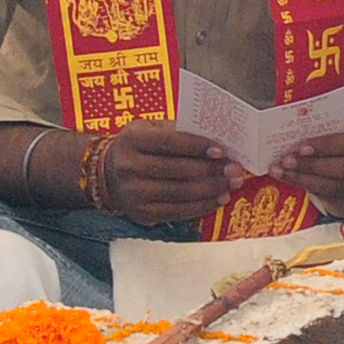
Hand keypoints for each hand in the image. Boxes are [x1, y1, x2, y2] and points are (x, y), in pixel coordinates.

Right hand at [100, 119, 251, 225]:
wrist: (108, 175)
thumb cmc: (138, 147)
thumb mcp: (148, 129)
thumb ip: (176, 130)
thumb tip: (215, 136)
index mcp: (132, 140)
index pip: (169, 142)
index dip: (197, 146)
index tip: (221, 150)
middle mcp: (129, 167)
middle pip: (177, 170)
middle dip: (211, 170)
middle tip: (235, 168)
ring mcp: (134, 194)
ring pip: (181, 193)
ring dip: (212, 189)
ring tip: (232, 183)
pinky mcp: (142, 214)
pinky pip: (178, 212)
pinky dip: (202, 206)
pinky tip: (219, 198)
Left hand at [265, 121, 343, 219]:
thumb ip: (328, 128)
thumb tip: (294, 131)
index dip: (327, 146)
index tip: (301, 147)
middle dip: (311, 166)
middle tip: (286, 161)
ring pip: (337, 187)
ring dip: (305, 180)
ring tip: (281, 171)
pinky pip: (331, 198)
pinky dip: (308, 188)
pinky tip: (291, 179)